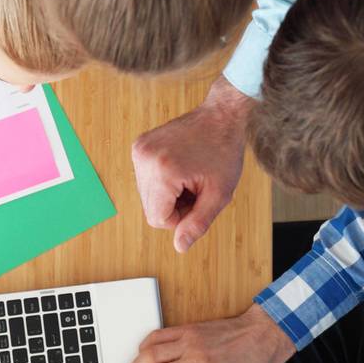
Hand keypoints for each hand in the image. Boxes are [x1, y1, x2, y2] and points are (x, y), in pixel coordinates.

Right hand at [131, 75, 256, 251]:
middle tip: (197, 185)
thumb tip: (180, 247)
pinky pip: (147, 180)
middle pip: (151, 208)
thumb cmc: (224, 152)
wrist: (221, 115)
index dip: (181, 218)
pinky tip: (181, 167)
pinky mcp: (139, 146)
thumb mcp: (219, 194)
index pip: (158, 219)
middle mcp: (144, 159)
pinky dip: (163, 181)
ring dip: (169, 194)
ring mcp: (139, 150)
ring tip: (189, 175)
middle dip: (175, 205)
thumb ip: (198, 223)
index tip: (199, 198)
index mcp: (162, 172)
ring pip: (148, 196)